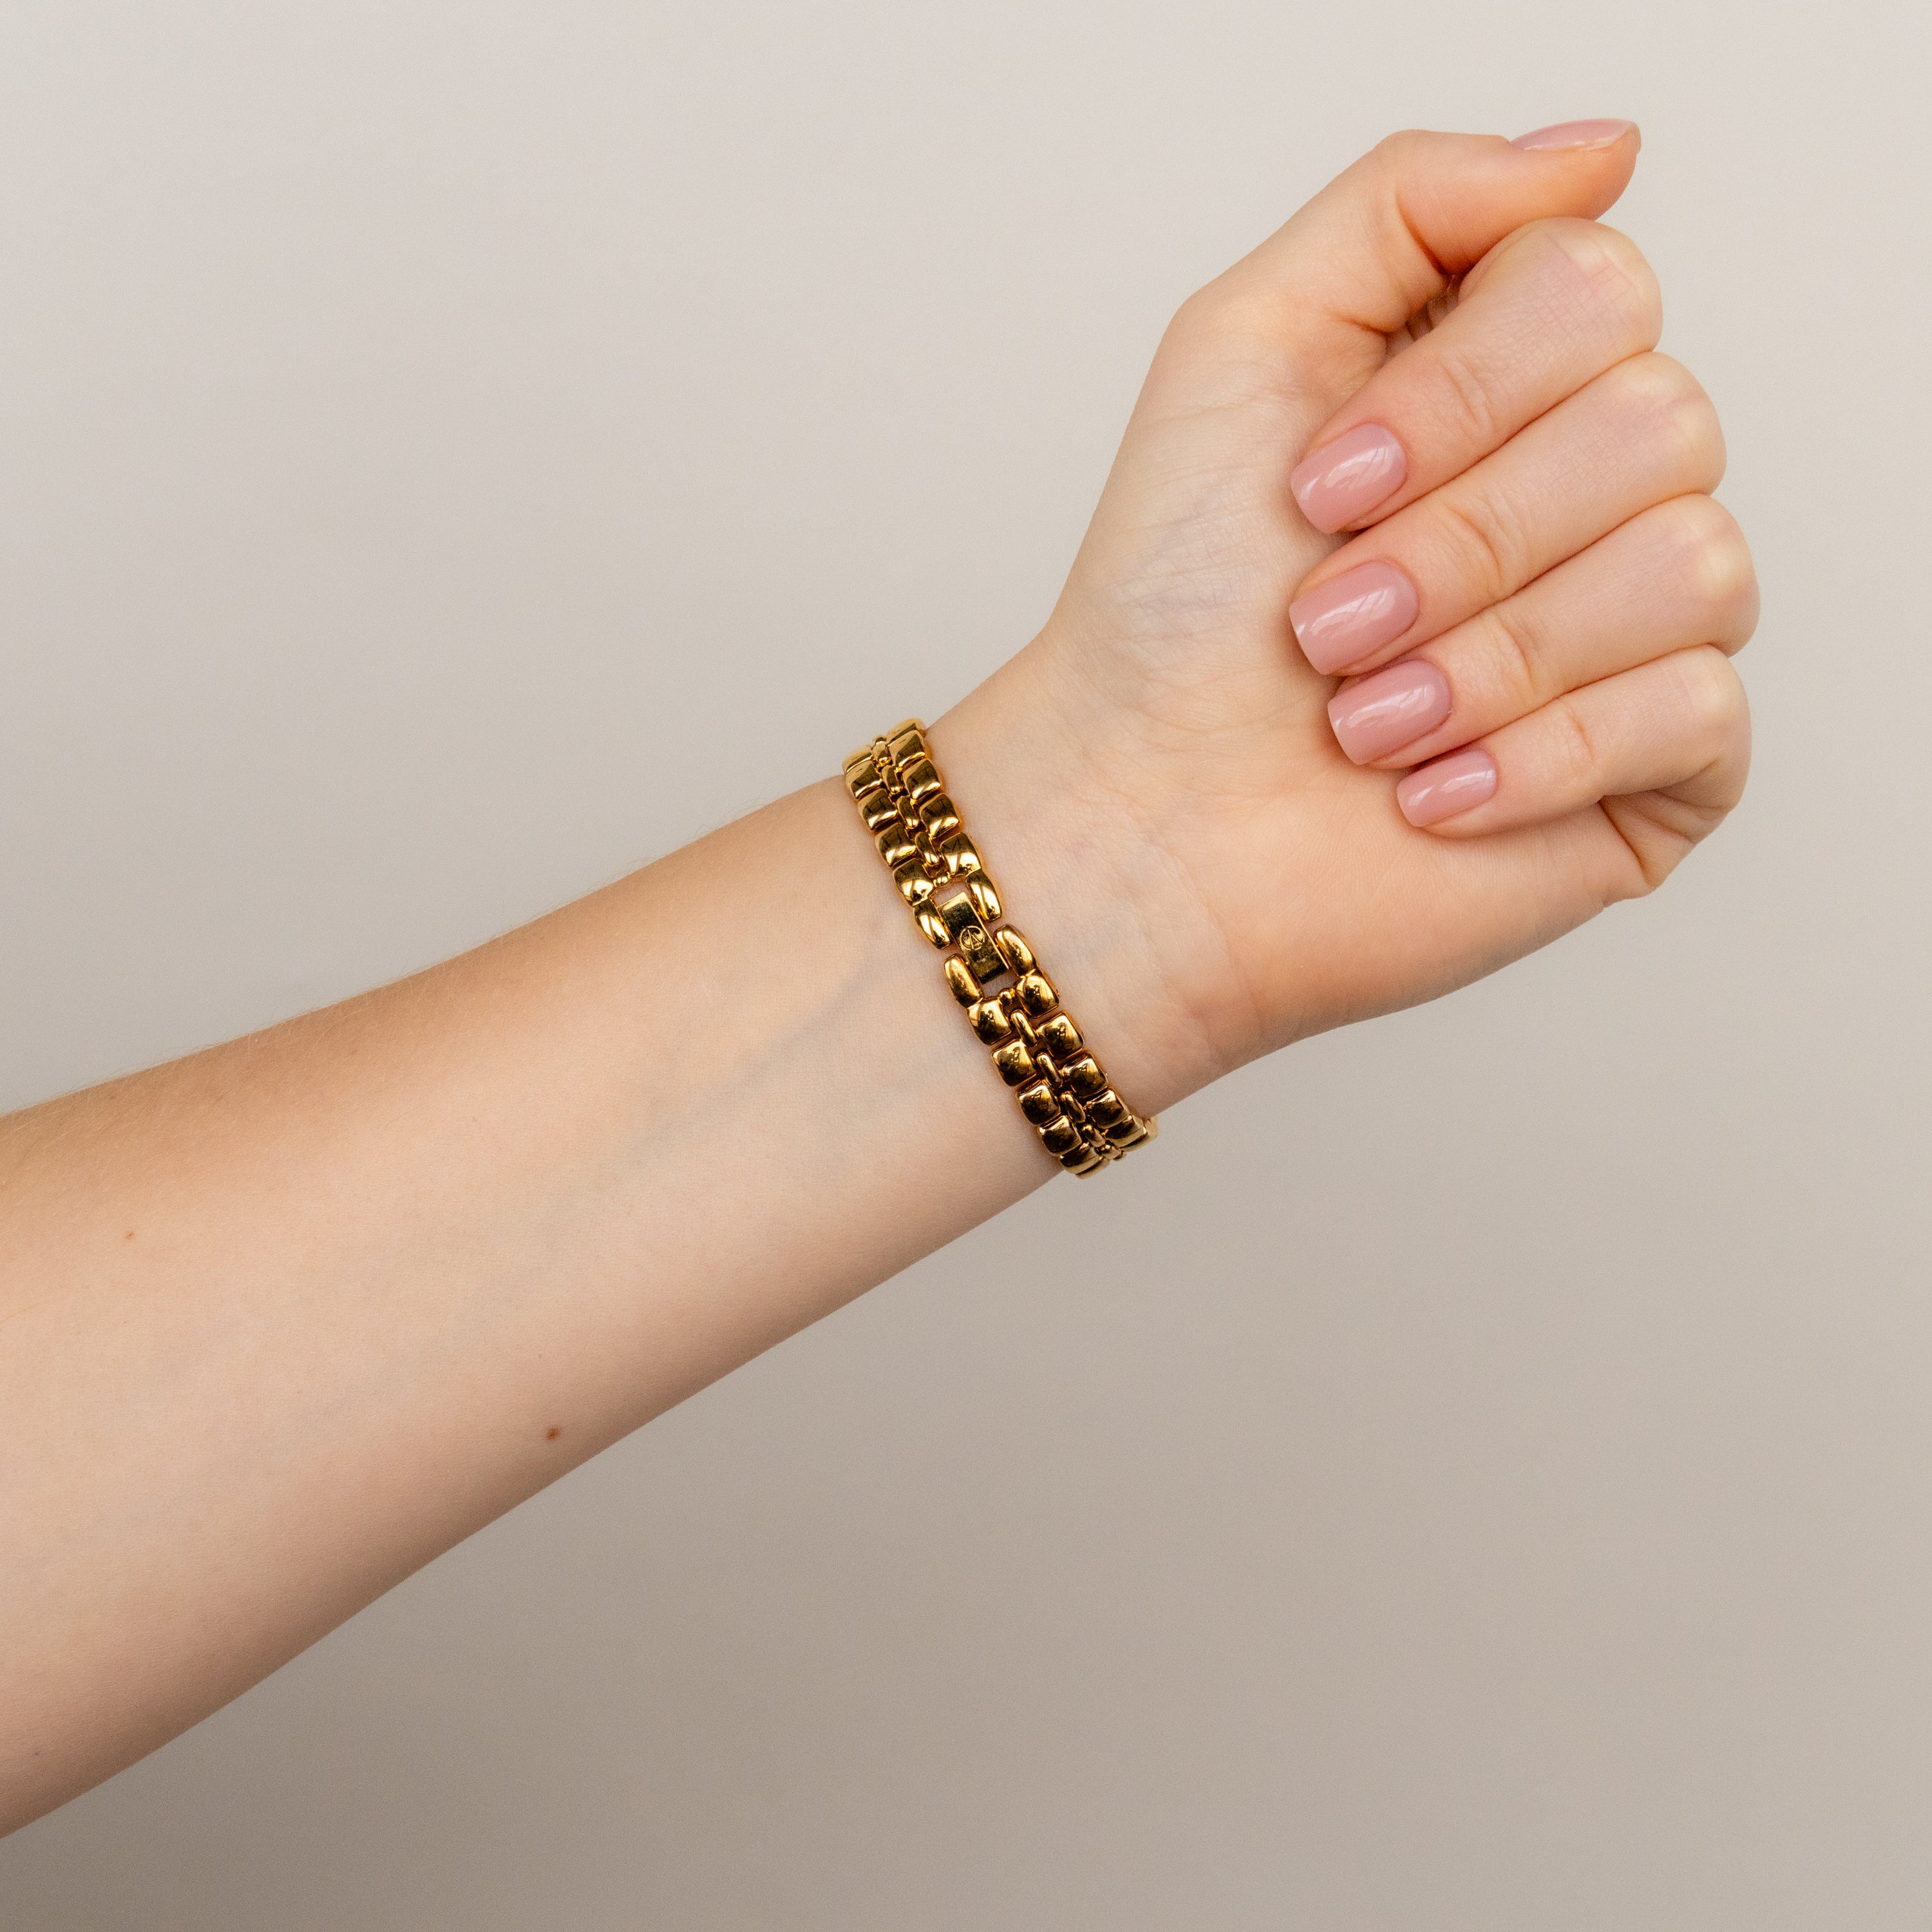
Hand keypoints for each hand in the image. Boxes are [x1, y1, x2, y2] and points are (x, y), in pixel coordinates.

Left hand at [939, 123, 1754, 1106]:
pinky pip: (1697, 712)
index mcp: (1511, 381)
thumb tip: (1602, 153)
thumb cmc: (1172, 608)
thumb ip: (1412, 202)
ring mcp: (1639, 633)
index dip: (1458, 393)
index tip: (1316, 488)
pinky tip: (1427, 797)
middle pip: (1664, 422)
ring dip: (1488, 655)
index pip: (1603, 289)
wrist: (1139, 819)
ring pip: (1695, 567)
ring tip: (1361, 721)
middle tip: (1326, 624)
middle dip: (1460, 538)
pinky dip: (1536, 756)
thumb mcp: (1246, 340)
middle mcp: (1594, 491)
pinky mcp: (1659, 770)